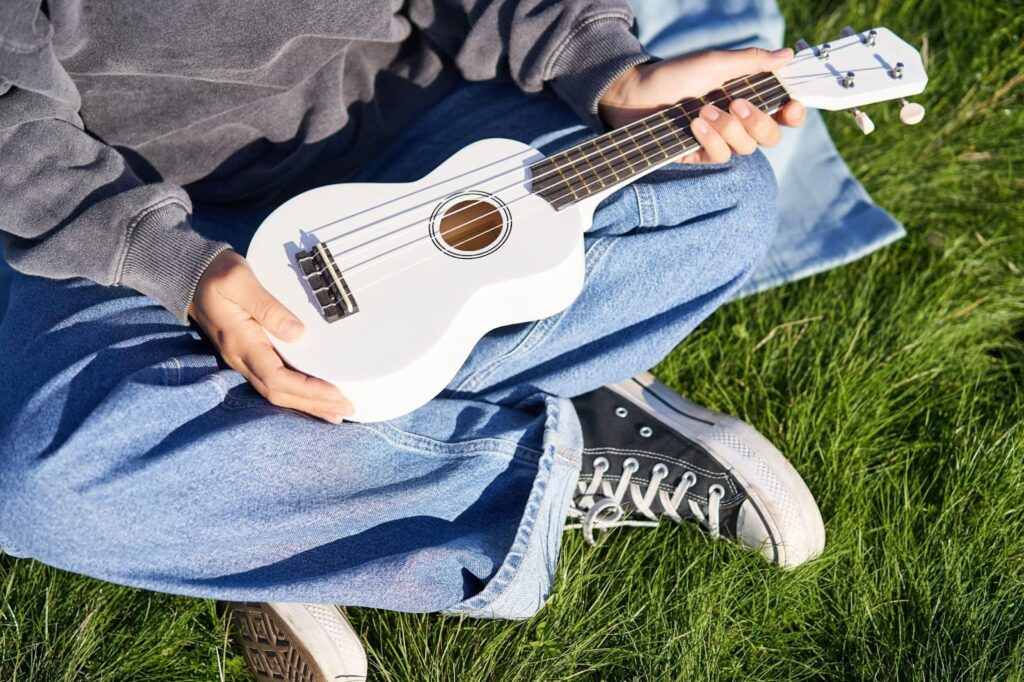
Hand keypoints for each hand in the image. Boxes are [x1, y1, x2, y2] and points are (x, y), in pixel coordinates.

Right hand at [189, 250, 352, 422]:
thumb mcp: (240, 280)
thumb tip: (297, 333)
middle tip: (346, 409)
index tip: (334, 392)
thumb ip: (268, 306)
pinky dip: (296, 394)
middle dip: (313, 404)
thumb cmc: (217, 274)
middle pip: (279, 392)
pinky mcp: (250, 354)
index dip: (307, 389)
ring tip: (336, 412)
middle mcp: (241, 357)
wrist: (192, 274)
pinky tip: (313, 398)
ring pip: (276, 391)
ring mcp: (244, 358)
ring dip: (307, 404)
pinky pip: (274, 381)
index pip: (276, 378)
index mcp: (241, 342)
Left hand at [599, 47, 806, 163]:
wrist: (635, 95)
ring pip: (745, 147)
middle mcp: (737, 122)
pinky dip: (711, 140)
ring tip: (703, 110)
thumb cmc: (674, 75)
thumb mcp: (713, 63)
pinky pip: (720, 156)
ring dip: (728, 129)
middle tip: (738, 105)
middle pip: (770, 136)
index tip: (792, 106)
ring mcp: (720, 140)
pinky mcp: (700, 154)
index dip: (793, 114)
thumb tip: (787, 55)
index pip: (781, 112)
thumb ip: (751, 62)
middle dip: (759, 123)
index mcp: (747, 97)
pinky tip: (694, 124)